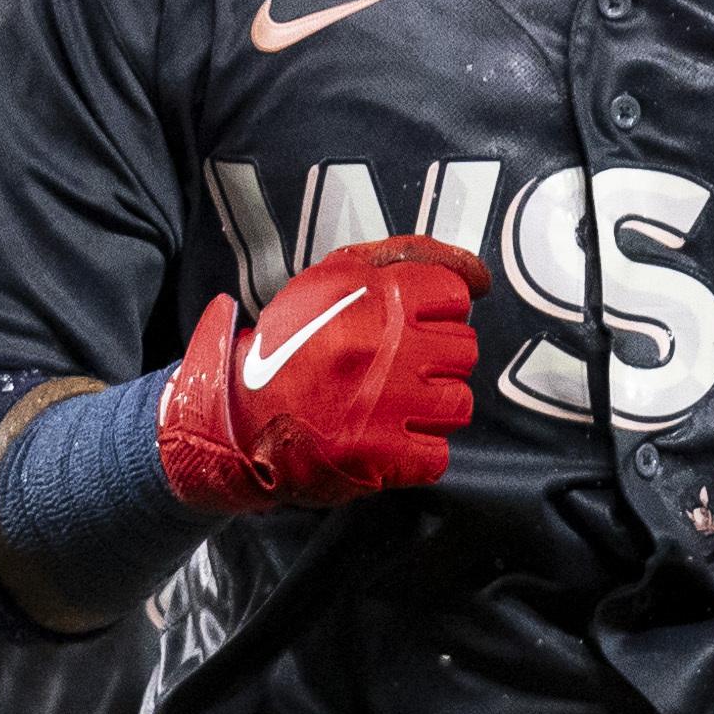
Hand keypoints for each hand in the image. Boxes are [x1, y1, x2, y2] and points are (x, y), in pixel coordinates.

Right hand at [156, 235, 482, 510]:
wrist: (234, 415)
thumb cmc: (290, 344)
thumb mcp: (334, 277)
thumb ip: (409, 257)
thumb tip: (479, 277)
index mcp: (373, 295)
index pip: (454, 296)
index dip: (436, 315)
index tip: (410, 330)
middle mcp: (383, 344)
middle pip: (464, 350)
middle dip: (436, 361)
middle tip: (396, 371)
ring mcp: (384, 401)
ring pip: (458, 403)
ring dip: (432, 409)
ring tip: (393, 406)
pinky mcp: (379, 454)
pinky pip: (437, 455)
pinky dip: (416, 454)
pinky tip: (385, 440)